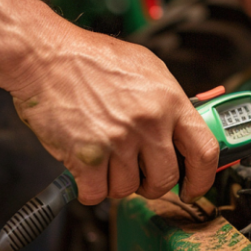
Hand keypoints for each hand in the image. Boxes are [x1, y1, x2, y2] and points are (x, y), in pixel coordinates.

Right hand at [7, 23, 219, 203]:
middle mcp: (149, 122)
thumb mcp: (146, 68)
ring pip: (128, 189)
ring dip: (115, 182)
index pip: (205, 151)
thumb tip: (188, 125)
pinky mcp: (88, 157)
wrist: (46, 57)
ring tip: (105, 157)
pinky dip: (89, 188)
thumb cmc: (91, 58)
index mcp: (169, 100)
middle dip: (152, 184)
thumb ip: (170, 100)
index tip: (194, 187)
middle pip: (165, 179)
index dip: (203, 178)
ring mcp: (119, 141)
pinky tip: (86, 167)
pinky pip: (96, 194)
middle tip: (139, 173)